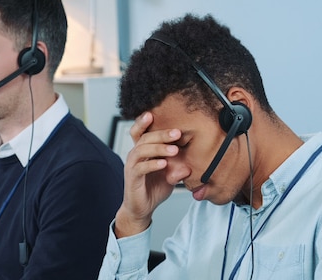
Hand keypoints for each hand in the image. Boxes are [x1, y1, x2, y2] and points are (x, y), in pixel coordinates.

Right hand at [114, 112, 179, 237]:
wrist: (143, 208)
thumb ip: (178, 167)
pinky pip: (140, 168)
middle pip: (144, 137)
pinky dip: (153, 164)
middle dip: (161, 133)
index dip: (144, 121)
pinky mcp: (132, 178)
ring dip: (159, 148)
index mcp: (143, 150)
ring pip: (142, 150)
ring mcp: (132, 166)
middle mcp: (135, 155)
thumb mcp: (171, 174)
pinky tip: (163, 164)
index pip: (140, 131)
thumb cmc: (155, 187)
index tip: (154, 113)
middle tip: (177, 133)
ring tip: (174, 150)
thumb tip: (189, 166)